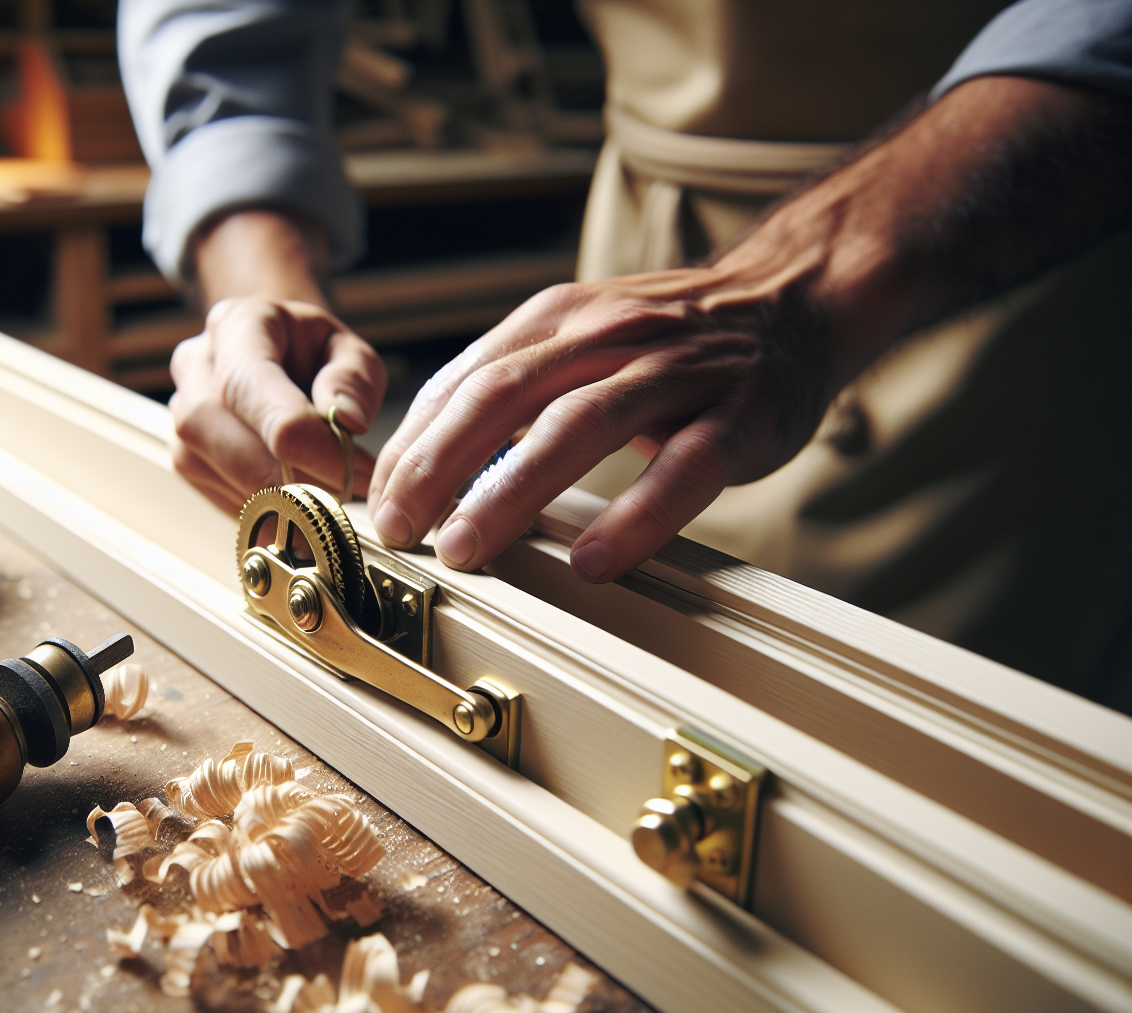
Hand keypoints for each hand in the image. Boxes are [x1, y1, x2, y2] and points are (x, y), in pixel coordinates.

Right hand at [168, 210, 386, 511]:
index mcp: (237, 326)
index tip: (352, 471)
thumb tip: (347, 419)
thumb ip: (353, 377)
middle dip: (295, 480)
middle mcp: (196, 367)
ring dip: (286, 501)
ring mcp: (182, 417)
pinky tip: (298, 501)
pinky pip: (225, 500)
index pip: (250, 388)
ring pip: (226, 478)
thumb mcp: (346, 348)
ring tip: (328, 493)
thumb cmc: (311, 353)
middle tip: (346, 492)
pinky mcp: (184, 460)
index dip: (301, 439)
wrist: (272, 355)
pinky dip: (270, 512)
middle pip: (228, 441)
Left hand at [369, 75, 1131, 582]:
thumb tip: (424, 462)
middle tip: (397, 530)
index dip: (412, 444)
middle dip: (436, 466)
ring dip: (510, 491)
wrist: (794, 299)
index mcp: (558, 319)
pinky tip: (595, 559)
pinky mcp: (738, 415)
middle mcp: (608, 335)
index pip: (464, 381)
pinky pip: (684, 467)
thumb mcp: (580, 339)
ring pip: (578, 425)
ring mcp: (675, 373)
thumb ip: (511, 387)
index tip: (372, 502)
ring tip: (465, 548)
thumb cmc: (671, 338)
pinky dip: (635, 514)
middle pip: (503, 396)